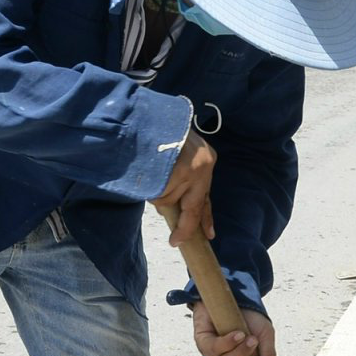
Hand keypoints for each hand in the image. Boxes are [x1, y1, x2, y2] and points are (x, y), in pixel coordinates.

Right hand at [152, 128, 215, 248]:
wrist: (146, 114)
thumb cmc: (158, 134)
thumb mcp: (178, 153)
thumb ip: (180, 178)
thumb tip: (172, 209)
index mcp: (206, 161)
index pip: (206, 198)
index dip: (205, 218)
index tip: (209, 235)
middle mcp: (203, 166)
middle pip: (193, 209)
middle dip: (184, 226)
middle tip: (175, 240)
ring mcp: (191, 170)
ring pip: (168, 201)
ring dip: (156, 193)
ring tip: (149, 173)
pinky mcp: (176, 172)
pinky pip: (158, 194)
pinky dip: (149, 188)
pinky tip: (146, 172)